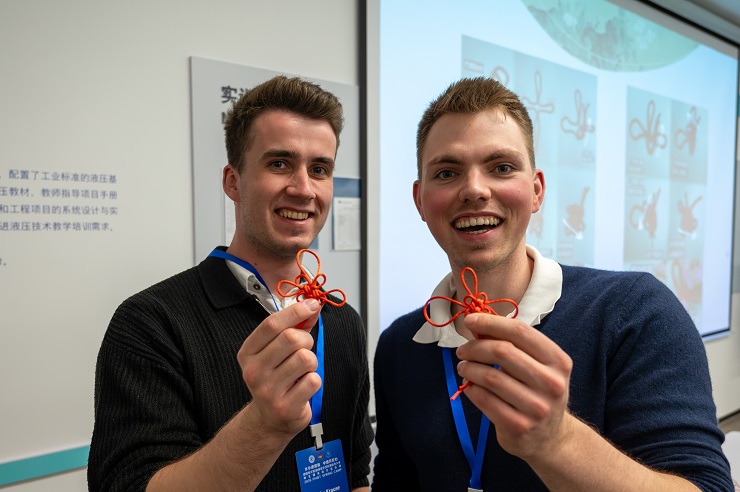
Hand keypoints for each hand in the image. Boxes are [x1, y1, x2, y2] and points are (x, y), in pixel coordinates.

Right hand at [237, 298, 322, 436]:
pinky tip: (302, 387)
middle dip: (305, 340)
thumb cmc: (276, 378)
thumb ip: (294, 327)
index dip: (295, 311)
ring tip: (302, 371)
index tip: (312, 304)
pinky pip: (313, 380)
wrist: (270, 418)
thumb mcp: (277, 350)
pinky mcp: (286, 407)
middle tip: (304, 349)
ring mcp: (268, 391)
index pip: (271, 324)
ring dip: (311, 362)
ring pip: (305, 358)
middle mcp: (254, 371)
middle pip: (291, 338)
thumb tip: (312, 306)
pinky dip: (314, 381)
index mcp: (248, 353)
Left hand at [455, 313, 573, 459]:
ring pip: (491, 377)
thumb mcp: (538, 366)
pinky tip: (469, 386)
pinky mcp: (519, 426)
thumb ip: (513, 345)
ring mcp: (537, 407)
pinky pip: (485, 400)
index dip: (491, 323)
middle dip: (475, 347)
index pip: (521, 332)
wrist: (550, 437)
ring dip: (469, 368)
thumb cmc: (538, 393)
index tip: (470, 320)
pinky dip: (471, 389)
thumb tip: (478, 325)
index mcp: (558, 361)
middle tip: (462, 351)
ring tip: (463, 367)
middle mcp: (551, 383)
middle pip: (503, 351)